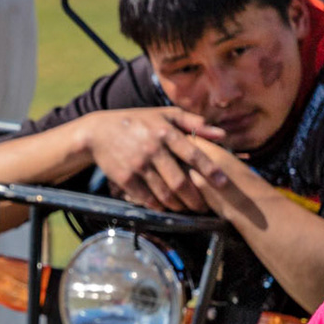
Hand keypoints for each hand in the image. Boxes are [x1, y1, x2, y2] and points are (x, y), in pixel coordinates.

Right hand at [78, 109, 227, 213]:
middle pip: (179, 181)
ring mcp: (137, 165)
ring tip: (187, 209)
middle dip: (195, 198)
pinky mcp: (124, 178)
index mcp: (165, 132)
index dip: (210, 171)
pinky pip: (146, 198)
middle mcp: (152, 149)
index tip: (223, 183)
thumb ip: (193, 123)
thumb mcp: (164, 115)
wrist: (99, 131)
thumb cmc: (138, 121)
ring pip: (164, 193)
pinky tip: (166, 207)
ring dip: (178, 205)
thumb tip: (222, 134)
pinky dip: (158, 206)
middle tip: (204, 207)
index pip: (193, 154)